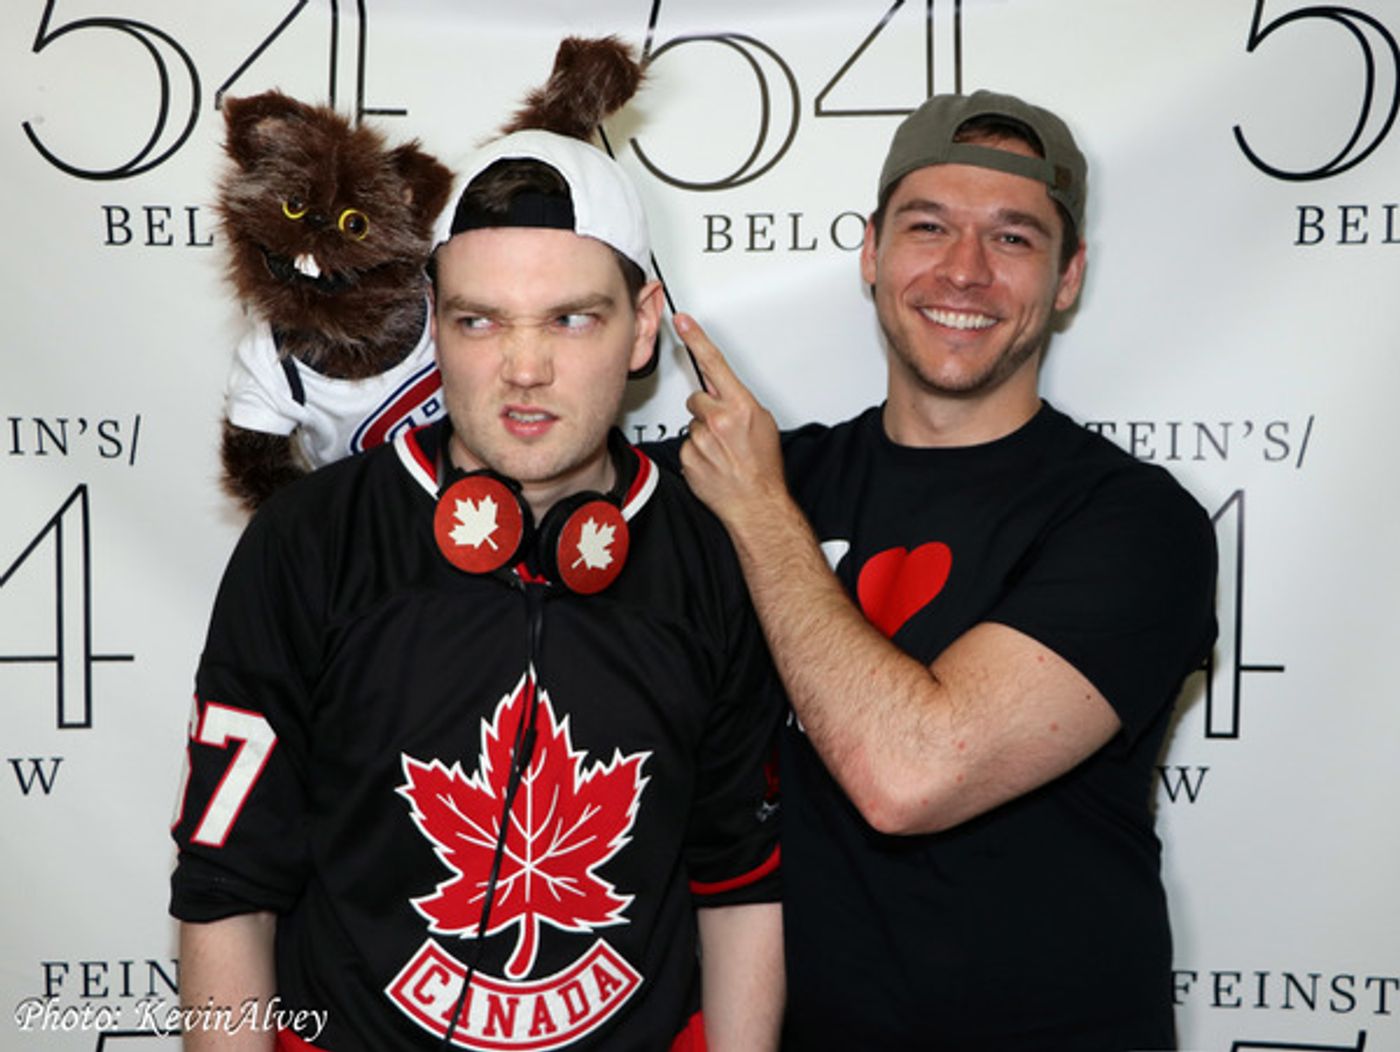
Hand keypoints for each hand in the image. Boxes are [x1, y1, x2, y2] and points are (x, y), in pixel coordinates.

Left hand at [676, 314, 786, 533]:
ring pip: (692, 425)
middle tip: (724, 431)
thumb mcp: (763, 424)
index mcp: (740, 406)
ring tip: (723, 452)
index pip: (714, 364)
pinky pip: (686, 446)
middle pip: (697, 399)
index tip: (682, 321)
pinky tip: (713, 463)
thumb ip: (740, 403)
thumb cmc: (764, 468)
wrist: (756, 504)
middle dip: (707, 410)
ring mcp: (699, 440)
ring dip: (703, 435)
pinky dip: (697, 453)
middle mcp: (717, 420)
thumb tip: (724, 394)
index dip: (697, 339)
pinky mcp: (687, 457)